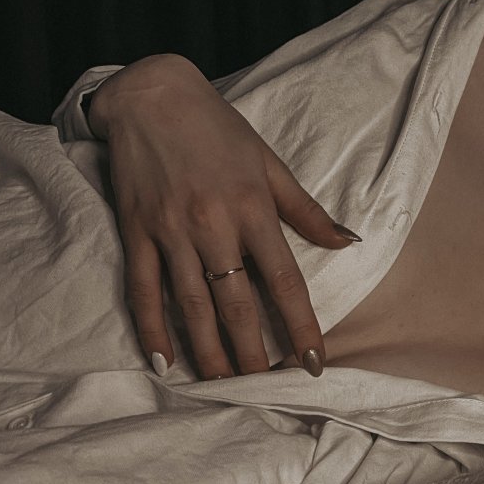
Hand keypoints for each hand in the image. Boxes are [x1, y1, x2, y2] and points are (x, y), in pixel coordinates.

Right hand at [89, 54, 358, 378]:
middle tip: (265, 389)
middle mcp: (212, 224)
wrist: (152, 94)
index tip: (315, 363)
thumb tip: (348, 243)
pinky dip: (152, 328)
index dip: (302, 326)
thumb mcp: (270, 163)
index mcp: (253, 208)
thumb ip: (306, 210)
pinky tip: (165, 361)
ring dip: (209, 351)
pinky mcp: (136, 231)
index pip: (285, 281)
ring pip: (192, 305)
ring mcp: (170, 230)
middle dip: (253, 352)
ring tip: (224, 385)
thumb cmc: (218, 129)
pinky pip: (144, 289)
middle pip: (236, 304)